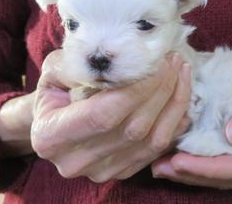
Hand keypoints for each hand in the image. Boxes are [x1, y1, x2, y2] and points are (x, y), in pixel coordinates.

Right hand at [31, 50, 191, 181]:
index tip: (156, 61)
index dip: (136, 88)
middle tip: (173, 60)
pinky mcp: (121, 172)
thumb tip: (118, 58)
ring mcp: (101, 171)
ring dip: (173, 103)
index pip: (103, 114)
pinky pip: (158, 149)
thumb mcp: (56, 69)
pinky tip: (180, 95)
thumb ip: (79, 64)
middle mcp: (75, 161)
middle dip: (160, 90)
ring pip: (152, 140)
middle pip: (133, 128)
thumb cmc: (56, 89)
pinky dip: (175, 121)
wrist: (52, 119)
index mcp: (51, 136)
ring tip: (180, 72)